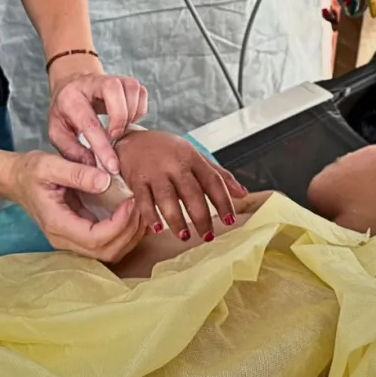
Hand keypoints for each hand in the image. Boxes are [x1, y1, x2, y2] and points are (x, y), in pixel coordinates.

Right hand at [5, 151, 144, 260]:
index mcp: (57, 224)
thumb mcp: (49, 164)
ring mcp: (72, 240)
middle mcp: (64, 239)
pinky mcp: (80, 235)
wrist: (17, 180)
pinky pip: (108, 243)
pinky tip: (132, 213)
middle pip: (107, 251)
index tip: (130, 200)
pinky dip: (125, 232)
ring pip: (110, 252)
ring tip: (139, 208)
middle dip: (130, 230)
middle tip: (139, 203)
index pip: (96, 238)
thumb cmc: (30, 171)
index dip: (119, 224)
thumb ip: (77, 172)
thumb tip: (106, 181)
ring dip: (130, 234)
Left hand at [48, 73, 148, 174]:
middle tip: (115, 137)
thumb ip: (73, 151)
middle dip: (119, 118)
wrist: (72, 87)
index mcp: (70, 98)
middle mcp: (91, 82)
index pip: (89, 122)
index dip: (102, 146)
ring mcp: (111, 78)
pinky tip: (127, 119)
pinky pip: (141, 92)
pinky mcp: (126, 80)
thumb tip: (93, 167)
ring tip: (120, 128)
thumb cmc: (65, 113)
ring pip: (131, 87)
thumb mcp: (58, 133)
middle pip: (112, 89)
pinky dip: (139, 110)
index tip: (111, 166)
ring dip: (131, 113)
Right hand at [116, 130, 247, 241]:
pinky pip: (144, 200)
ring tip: (185, 236)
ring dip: (177, 220)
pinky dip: (150, 216)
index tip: (230, 220)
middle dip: (201, 216)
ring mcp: (155, 172)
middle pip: (191, 192)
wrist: (132, 140)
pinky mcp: (137, 180)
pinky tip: (157, 228)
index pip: (212, 180)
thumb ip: (218, 174)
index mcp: (192, 157)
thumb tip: (243, 193)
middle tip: (208, 236)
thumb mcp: (194, 156)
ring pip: (167, 198)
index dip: (223, 201)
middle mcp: (175, 164)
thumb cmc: (167, 151)